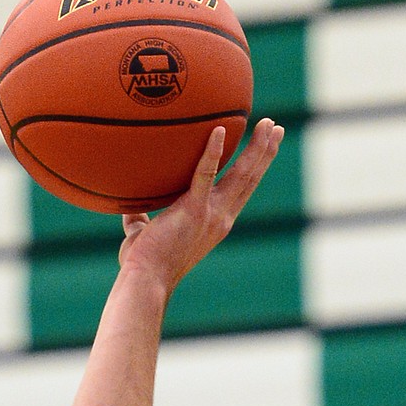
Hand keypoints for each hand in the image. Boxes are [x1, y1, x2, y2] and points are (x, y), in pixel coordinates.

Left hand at [117, 117, 283, 295]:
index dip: (255, 171)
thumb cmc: (144, 265)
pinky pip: (206, 174)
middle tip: (276, 128)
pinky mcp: (194, 210)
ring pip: (241, 175)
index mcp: (215, 224)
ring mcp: (211, 215)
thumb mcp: (142, 237)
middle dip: (264, 152)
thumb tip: (130, 210)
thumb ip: (139, 221)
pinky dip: (213, 152)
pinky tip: (220, 130)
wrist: (145, 281)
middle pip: (249, 179)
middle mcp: (220, 219)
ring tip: (268, 124)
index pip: (240, 192)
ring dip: (256, 148)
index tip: (266, 150)